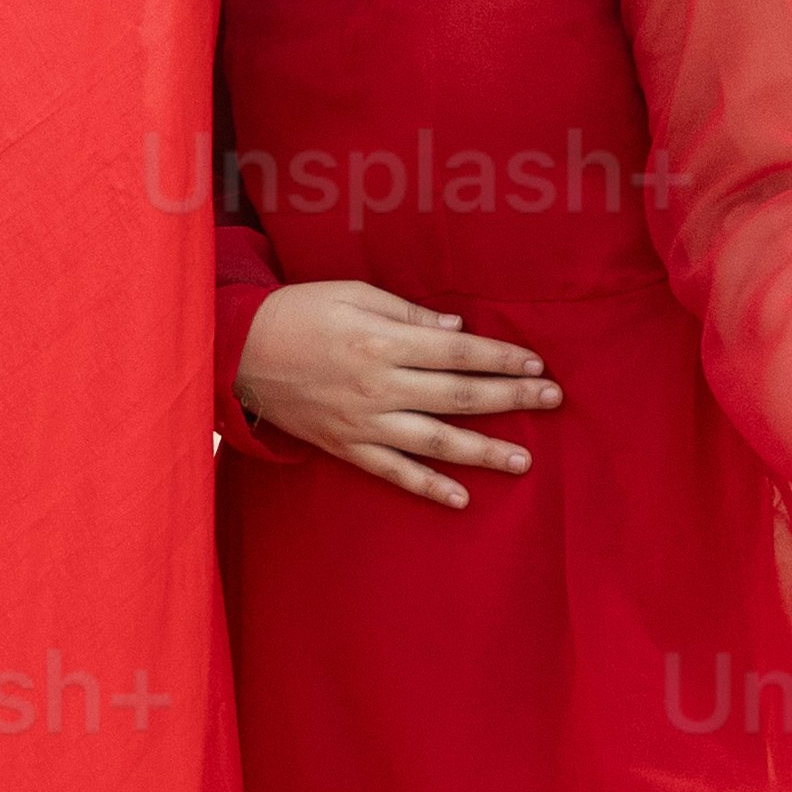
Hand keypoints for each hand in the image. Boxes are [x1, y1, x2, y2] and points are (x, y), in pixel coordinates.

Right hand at [237, 281, 557, 512]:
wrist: (238, 351)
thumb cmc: (299, 312)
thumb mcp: (352, 294)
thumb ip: (407, 313)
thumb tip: (457, 330)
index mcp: (383, 342)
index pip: (458, 352)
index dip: (501, 358)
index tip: (537, 365)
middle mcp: (379, 386)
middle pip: (458, 396)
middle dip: (511, 398)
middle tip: (553, 401)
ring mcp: (364, 422)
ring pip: (435, 442)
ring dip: (483, 451)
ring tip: (523, 461)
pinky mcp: (346, 446)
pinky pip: (394, 473)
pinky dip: (428, 487)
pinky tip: (461, 498)